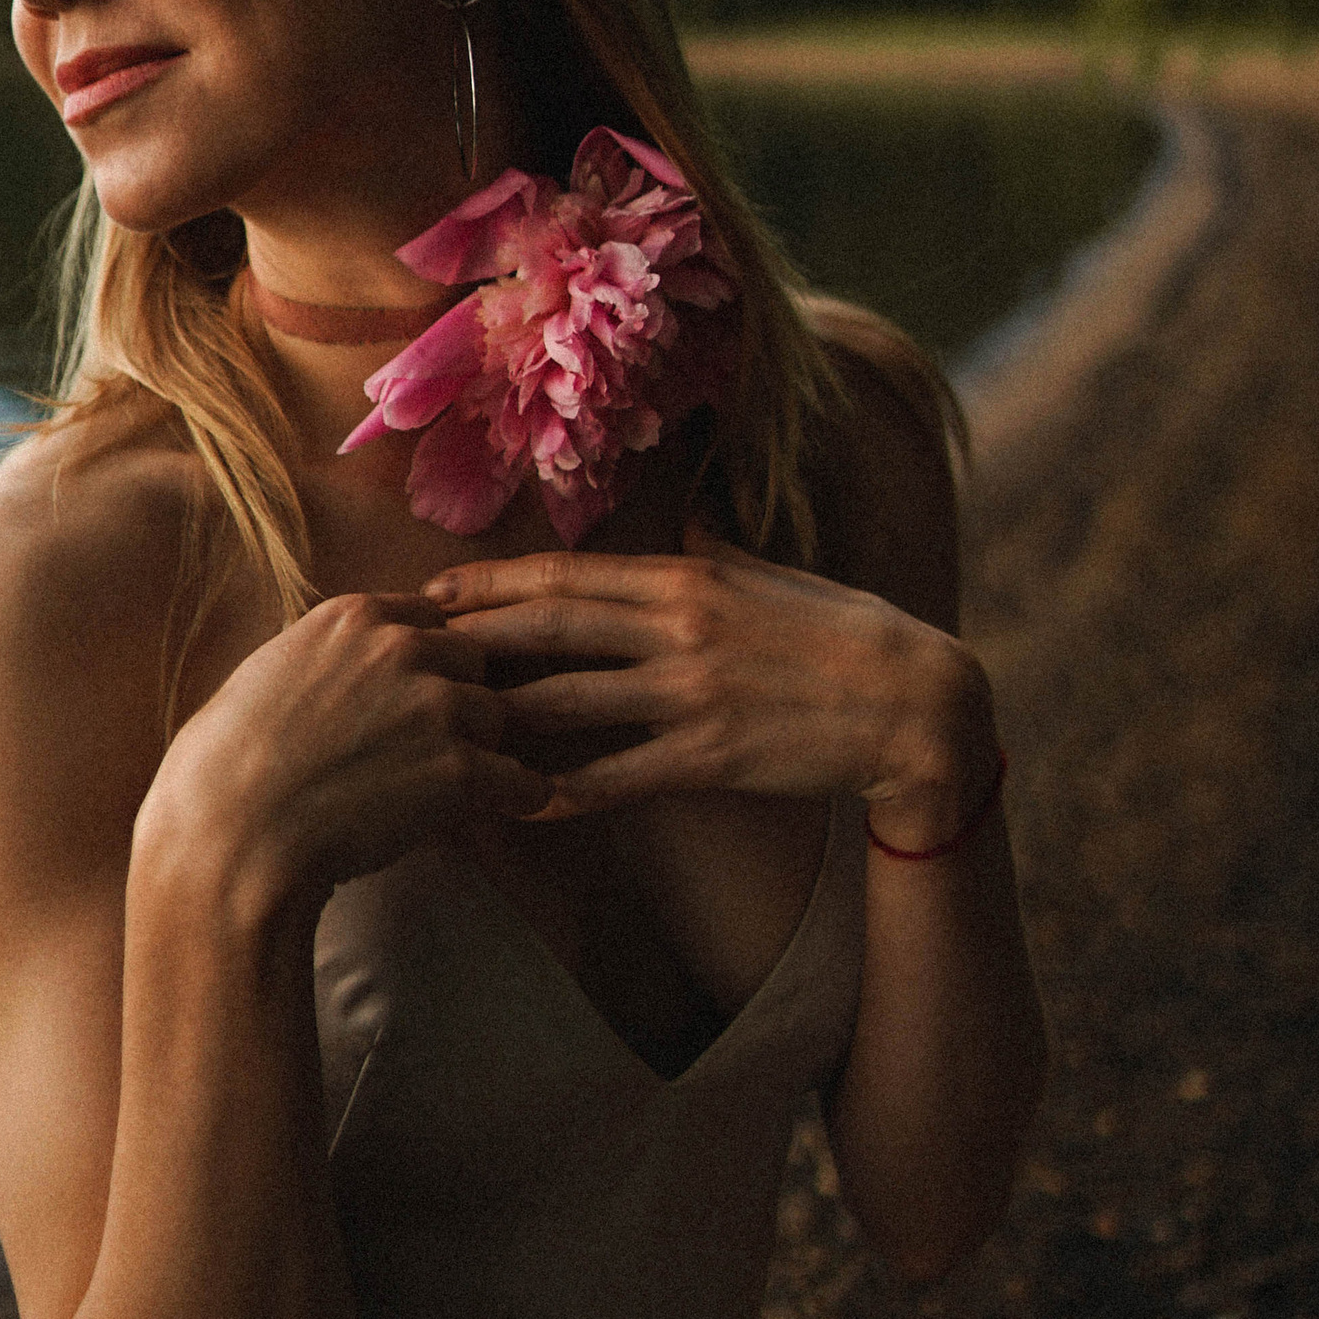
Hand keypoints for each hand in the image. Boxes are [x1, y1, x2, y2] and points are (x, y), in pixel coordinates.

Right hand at [138, 591, 553, 920]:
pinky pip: (520, 780)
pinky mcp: (458, 770)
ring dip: (484, 748)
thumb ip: (325, 657)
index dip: (426, 659)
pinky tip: (504, 811)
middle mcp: (402, 648)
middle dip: (460, 697)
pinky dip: (517, 798)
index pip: (427, 616)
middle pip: (472, 659)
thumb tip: (347, 669)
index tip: (417, 692)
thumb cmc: (223, 769)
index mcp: (352, 617)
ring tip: (457, 785)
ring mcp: (435, 706)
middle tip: (436, 743)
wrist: (230, 836)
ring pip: (498, 716)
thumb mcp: (268, 674)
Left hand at [422, 535, 1003, 845]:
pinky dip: (565, 790)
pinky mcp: (712, 755)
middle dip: (471, 638)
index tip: (435, 590)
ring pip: (571, 701)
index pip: (570, 576)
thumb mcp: (771, 574)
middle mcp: (679, 627)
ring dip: (500, 715)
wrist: (914, 702)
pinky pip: (620, 775)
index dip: (493, 584)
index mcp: (688, 578)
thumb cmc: (842, 633)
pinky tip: (516, 802)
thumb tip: (681, 515)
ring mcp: (692, 693)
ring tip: (437, 725)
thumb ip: (713, 548)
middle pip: (551, 628)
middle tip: (405, 649)